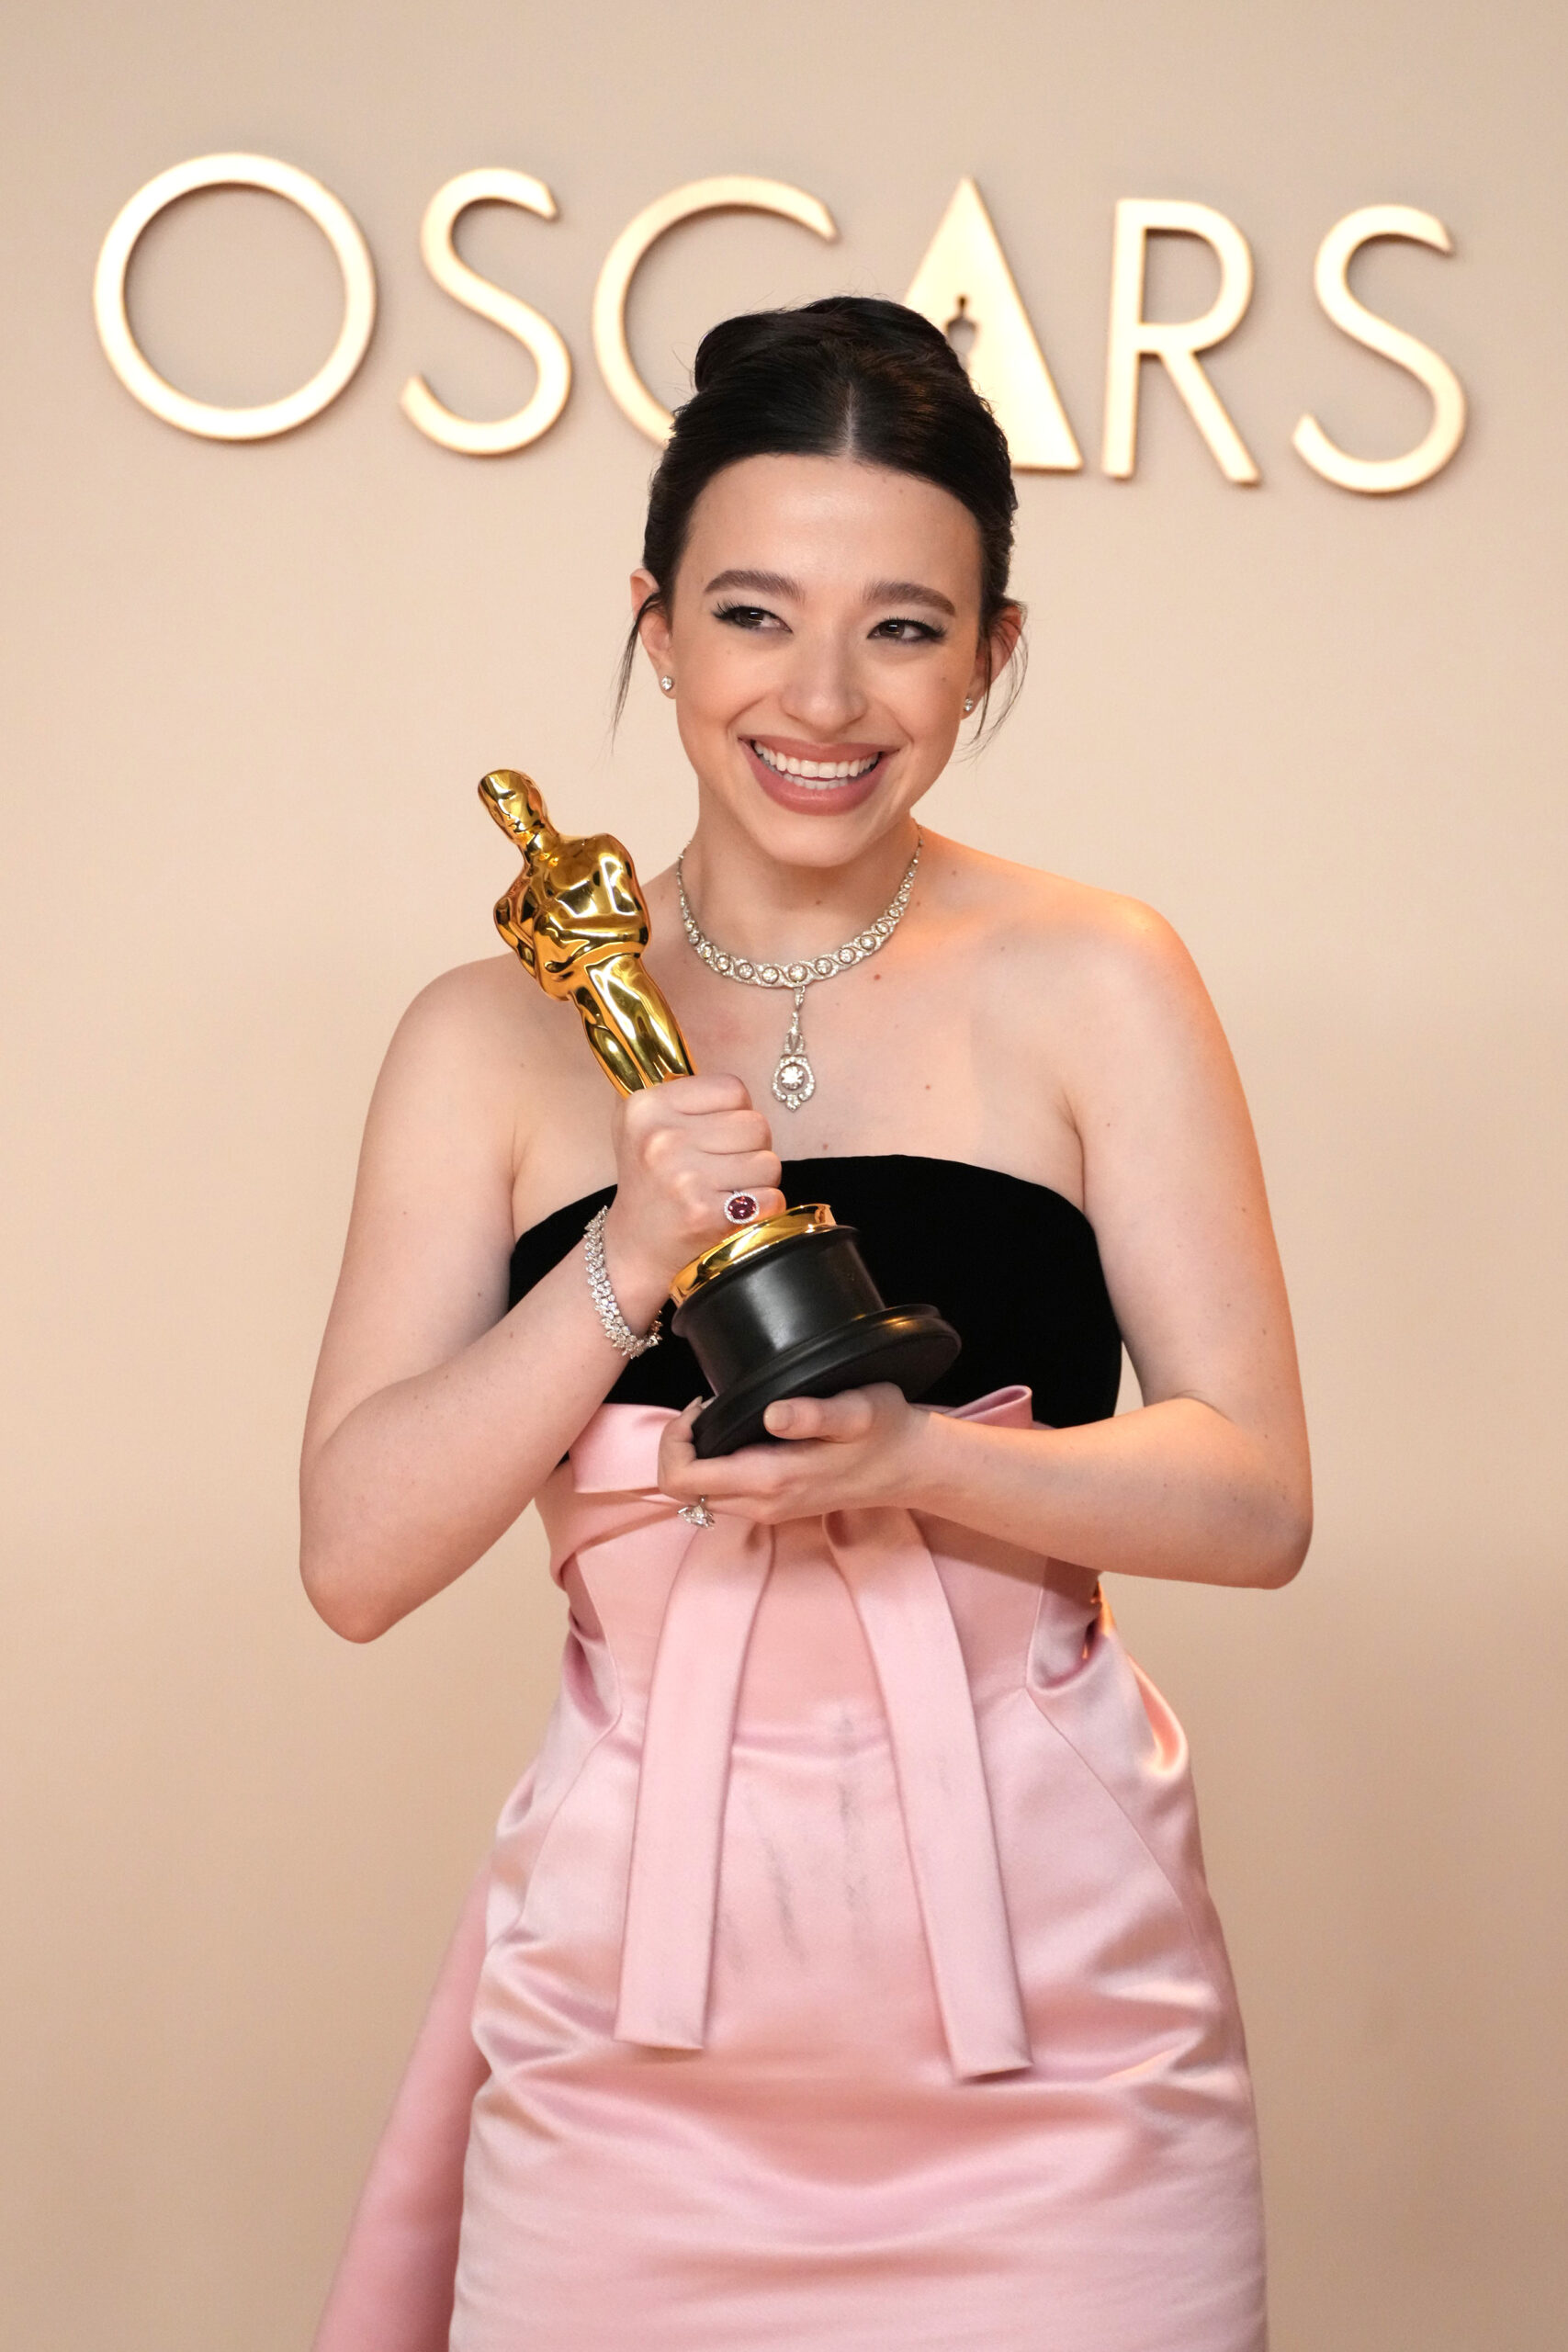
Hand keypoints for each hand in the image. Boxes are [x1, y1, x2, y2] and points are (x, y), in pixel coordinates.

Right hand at [601, 1073, 782, 1328]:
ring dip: (758, 1179)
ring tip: (728, 1189)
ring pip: (768, 1161)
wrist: (635, 1247)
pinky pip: (771, 1197)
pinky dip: (763, 1208)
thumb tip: (706, 1058)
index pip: (733, 1089)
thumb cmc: (649, 1180)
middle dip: (750, 1147)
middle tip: (723, 1166)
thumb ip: (675, 1088)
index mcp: (646, 1106)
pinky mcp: (707, 1215)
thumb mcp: (641, 1122)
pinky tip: (735, 1211)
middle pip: (756, 1124)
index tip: (716, 1133)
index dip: (735, 1112)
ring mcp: (684, 1178)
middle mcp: (662, 1139)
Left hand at [656, 1384, 927, 1525]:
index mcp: (771, 1479)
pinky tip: (741, 1432)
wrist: (911, 1467)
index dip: (674, 1440)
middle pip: (682, 1490)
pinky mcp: (775, 1506)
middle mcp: (762, 1504)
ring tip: (723, 1416)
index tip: (701, 1407)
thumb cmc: (885, 1432)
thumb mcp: (859, 1410)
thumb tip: (772, 1414)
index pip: (682, 1478)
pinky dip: (716, 1464)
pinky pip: (722, 1492)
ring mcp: (767, 1510)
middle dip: (679, 1447)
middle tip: (708, 1408)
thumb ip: (814, 1413)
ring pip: (699, 1493)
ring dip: (697, 1455)